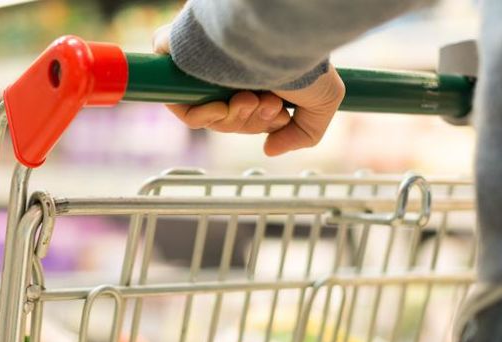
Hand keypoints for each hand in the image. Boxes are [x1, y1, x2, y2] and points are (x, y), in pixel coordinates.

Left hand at [153, 25, 344, 155]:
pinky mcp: (178, 60)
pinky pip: (181, 106)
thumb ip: (303, 133)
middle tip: (268, 104)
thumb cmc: (302, 59)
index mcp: (256, 74)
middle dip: (250, 121)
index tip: (279, 115)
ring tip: (251, 99)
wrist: (277, 33)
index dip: (260, 123)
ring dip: (232, 119)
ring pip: (207, 116)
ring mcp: (203, 66)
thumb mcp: (323, 101)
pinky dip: (203, 116)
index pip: (246, 114)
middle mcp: (229, 69)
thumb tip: (269, 149)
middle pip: (227, 119)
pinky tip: (225, 106)